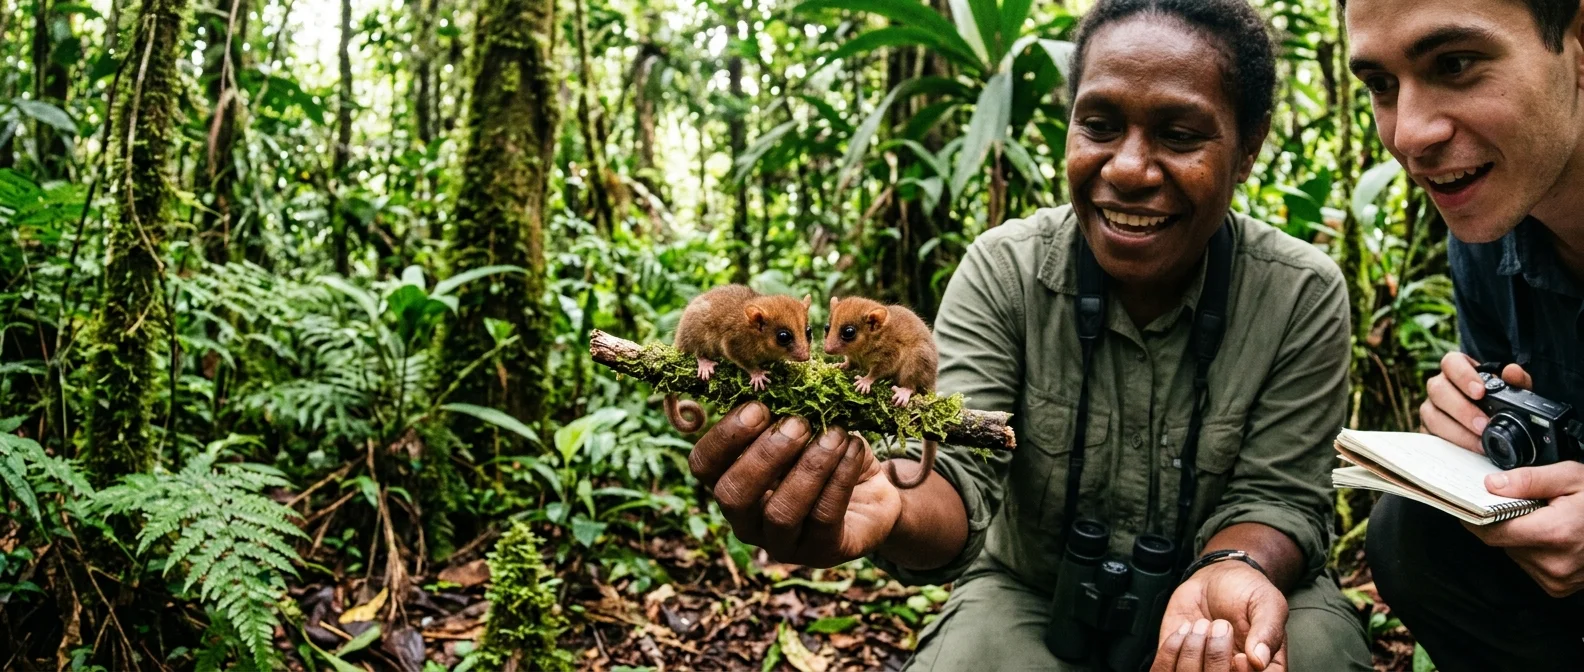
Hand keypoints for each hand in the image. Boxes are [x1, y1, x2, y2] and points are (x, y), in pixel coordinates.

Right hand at [688, 401, 901, 567]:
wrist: (874, 491)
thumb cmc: (825, 453)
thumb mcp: (801, 428)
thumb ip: (782, 412)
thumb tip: (778, 383)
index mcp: (731, 482)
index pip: (703, 466)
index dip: (724, 437)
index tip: (759, 407)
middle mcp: (747, 519)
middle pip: (733, 496)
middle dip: (764, 455)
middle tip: (797, 423)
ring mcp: (782, 543)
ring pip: (780, 513)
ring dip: (808, 468)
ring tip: (834, 434)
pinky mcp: (821, 552)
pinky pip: (824, 518)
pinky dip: (840, 478)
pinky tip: (853, 447)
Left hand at [1153, 562, 1287, 671]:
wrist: (1217, 577)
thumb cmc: (1247, 591)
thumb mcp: (1267, 602)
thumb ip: (1267, 630)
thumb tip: (1260, 659)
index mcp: (1260, 667)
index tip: (1240, 658)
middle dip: (1216, 658)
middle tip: (1221, 625)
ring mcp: (1202, 669)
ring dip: (1193, 653)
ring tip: (1202, 623)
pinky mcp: (1176, 660)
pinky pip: (1165, 670)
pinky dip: (1171, 650)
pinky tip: (1185, 628)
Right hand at [1420, 351, 1531, 452]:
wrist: (1490, 424)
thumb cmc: (1498, 403)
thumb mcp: (1512, 391)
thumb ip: (1516, 380)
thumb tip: (1512, 371)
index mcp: (1456, 369)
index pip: (1451, 363)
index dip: (1462, 375)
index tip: (1480, 392)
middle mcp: (1439, 386)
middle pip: (1437, 389)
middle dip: (1462, 409)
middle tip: (1483, 424)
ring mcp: (1430, 408)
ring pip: (1431, 414)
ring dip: (1456, 430)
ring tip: (1479, 441)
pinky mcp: (1427, 430)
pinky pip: (1430, 436)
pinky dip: (1449, 444)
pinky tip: (1467, 450)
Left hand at [1463, 461, 1583, 596]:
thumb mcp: (1572, 478)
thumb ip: (1530, 480)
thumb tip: (1492, 485)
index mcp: (1555, 534)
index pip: (1491, 531)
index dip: (1476, 516)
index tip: (1469, 503)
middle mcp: (1554, 562)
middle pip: (1501, 542)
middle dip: (1502, 521)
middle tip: (1515, 502)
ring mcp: (1557, 578)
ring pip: (1513, 553)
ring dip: (1518, 536)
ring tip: (1541, 518)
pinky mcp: (1558, 587)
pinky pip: (1528, 565)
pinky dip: (1531, 549)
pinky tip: (1550, 535)